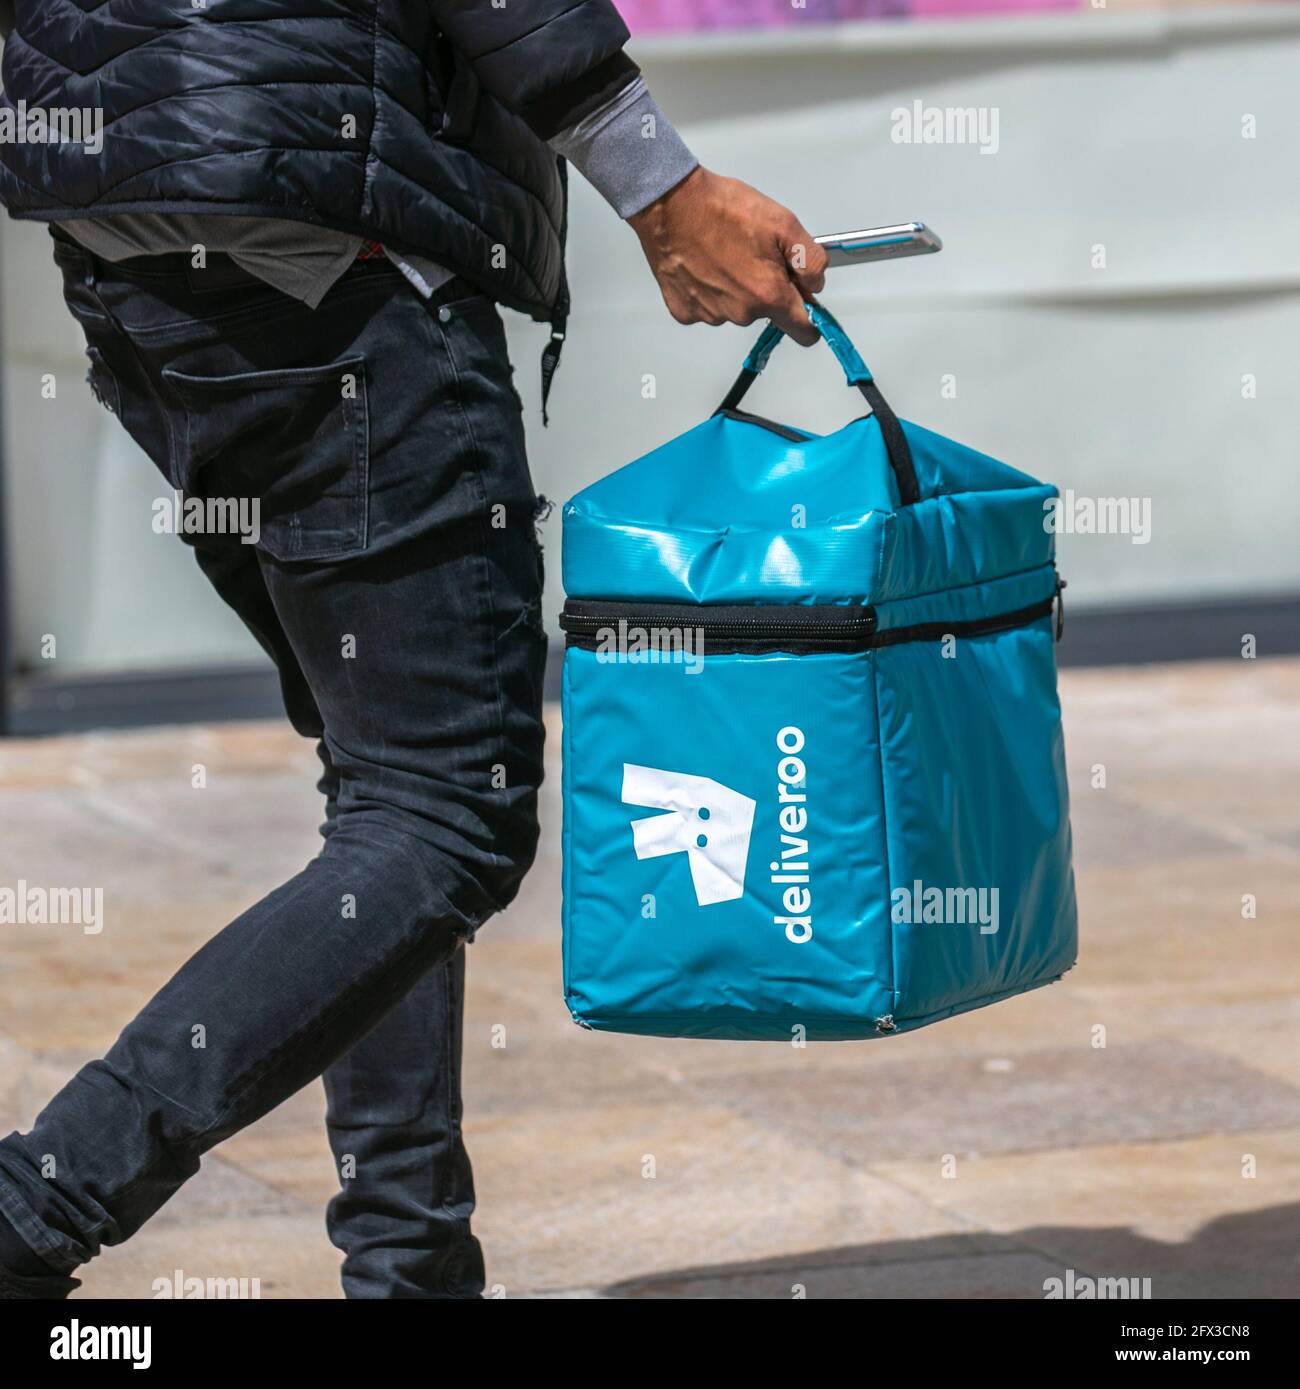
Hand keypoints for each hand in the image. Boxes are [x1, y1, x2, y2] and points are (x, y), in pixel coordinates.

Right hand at [628, 167, 827, 345]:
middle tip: (753, 253)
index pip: (804, 332)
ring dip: (736, 288)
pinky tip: (703, 264)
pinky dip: (709, 290)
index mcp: (769, 295)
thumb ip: (810, 260)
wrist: (671, 205)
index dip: (810, 319)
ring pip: (736, 309)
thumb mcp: (783, 223)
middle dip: (767, 288)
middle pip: (767, 313)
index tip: (805, 302)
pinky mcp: (685, 311)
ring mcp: (711, 315)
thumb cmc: (724, 209)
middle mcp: (741, 314)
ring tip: (724, 253)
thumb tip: (815, 284)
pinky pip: (707, 307)